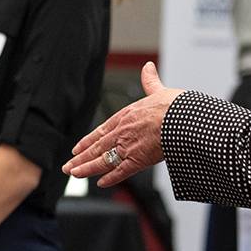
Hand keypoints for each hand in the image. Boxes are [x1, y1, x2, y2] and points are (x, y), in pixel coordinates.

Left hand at [64, 62, 177, 187]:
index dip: (87, 141)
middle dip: (81, 158)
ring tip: (74, 173)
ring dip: (87, 168)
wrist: (182, 119)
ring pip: (103, 160)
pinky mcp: (138, 160)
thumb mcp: (158, 90)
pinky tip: (100, 183)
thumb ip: (150, 81)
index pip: (101, 131)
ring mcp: (128, 146)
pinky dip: (110, 178)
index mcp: (126, 115)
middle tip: (67, 166)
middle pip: (97, 147)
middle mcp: (122, 132)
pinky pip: (120, 171)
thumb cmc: (174, 106)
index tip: (77, 149)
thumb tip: (148, 67)